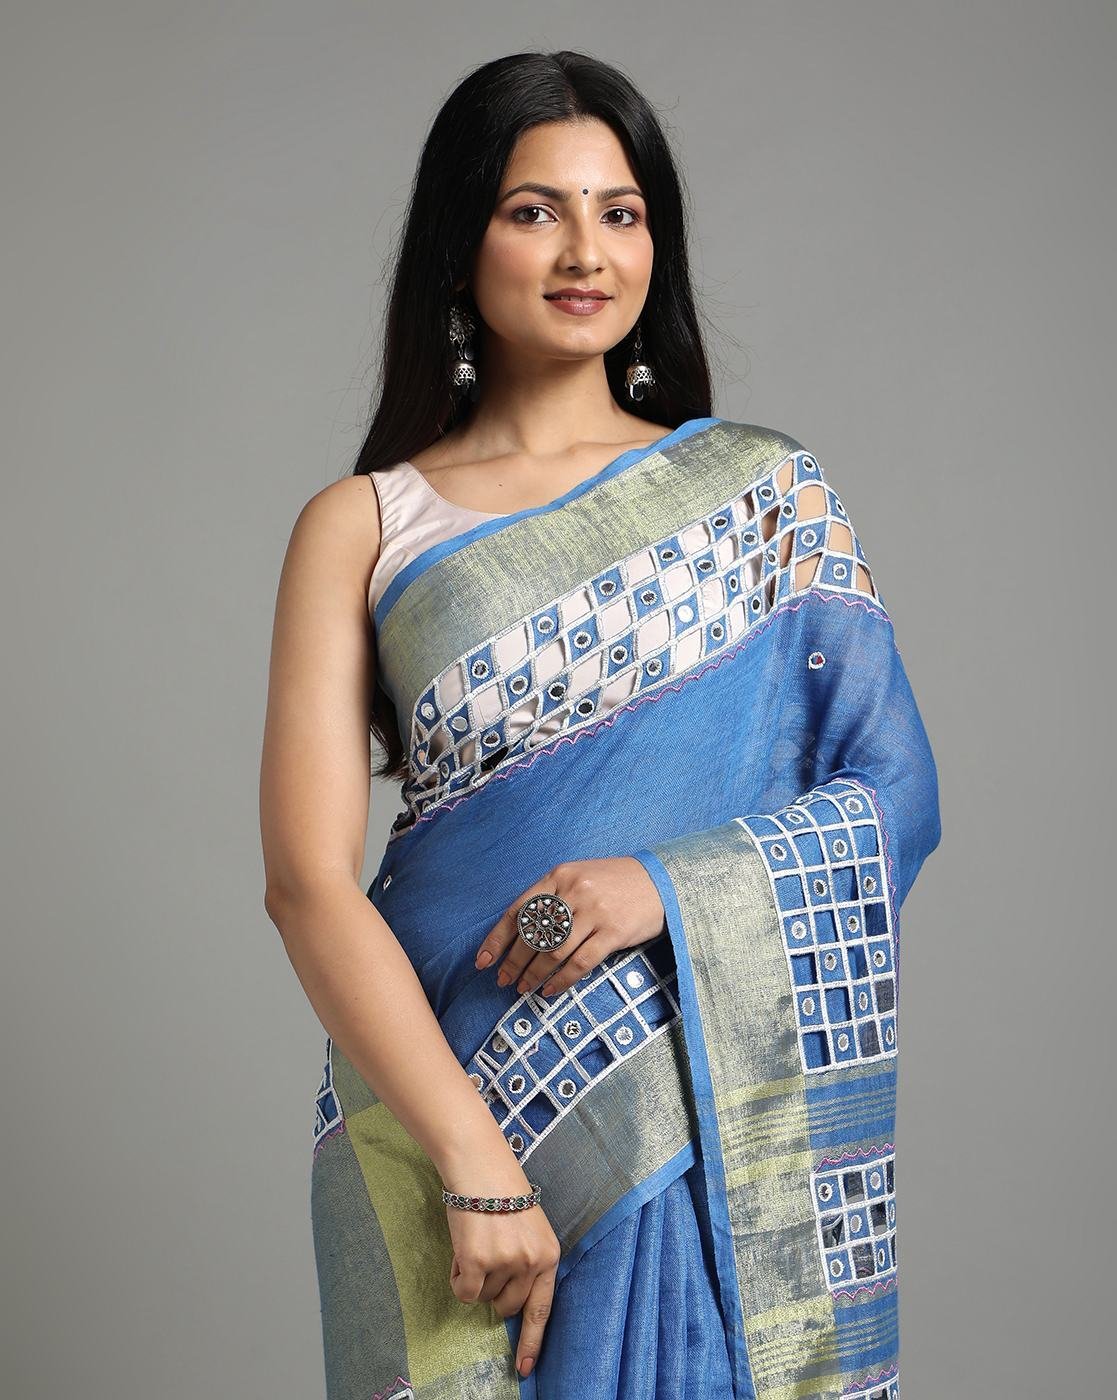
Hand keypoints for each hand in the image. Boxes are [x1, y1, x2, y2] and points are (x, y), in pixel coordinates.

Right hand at [444, 1183, 560, 1379]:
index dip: (532, 1342)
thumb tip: (512, 1303)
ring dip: (476, 1277)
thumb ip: (527, 1263)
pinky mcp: (478, 1261)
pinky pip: (463, 1292)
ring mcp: (506, 1263)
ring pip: (483, 1298)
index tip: (525, 1368)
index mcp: (548, 1255)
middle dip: (494, 1292)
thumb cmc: (501, 1195)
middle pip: (508, 1307)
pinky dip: (458, 1277)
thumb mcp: (529, 1229)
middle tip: (488, 1258)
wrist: (480, 1167)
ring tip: (477, 1241)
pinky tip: (463, 1250)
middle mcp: (531, 1262)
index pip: (542, 1309)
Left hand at [474, 857, 666, 997]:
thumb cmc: (614, 882)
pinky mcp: (613, 932)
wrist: (660, 881)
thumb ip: (552, 897)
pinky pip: (580, 962)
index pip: (518, 910)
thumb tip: (520, 934)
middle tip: (503, 981)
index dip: (498, 939)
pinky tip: (550, 989)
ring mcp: (594, 912)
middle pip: (532, 934)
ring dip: (534, 974)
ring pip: (553, 951)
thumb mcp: (578, 877)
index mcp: (559, 876)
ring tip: (523, 988)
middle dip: (513, 962)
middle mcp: (573, 891)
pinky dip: (562, 979)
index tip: (484, 961)